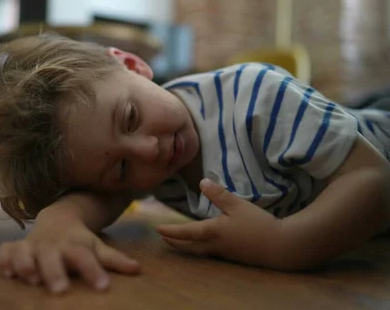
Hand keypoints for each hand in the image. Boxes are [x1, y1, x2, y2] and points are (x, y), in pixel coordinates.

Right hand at [0, 225, 140, 293]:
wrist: (56, 219)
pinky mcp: (16, 247)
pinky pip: (4, 251)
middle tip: (60, 290)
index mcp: (73, 245)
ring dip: (26, 264)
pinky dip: (3, 259)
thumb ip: (113, 259)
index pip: (84, 256)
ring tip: (31, 279)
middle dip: (54, 272)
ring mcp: (32, 245)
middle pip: (52, 256)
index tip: (103, 287)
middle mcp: (51, 245)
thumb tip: (137, 269)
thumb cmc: (78, 241)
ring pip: (25, 251)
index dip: (93, 271)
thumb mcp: (96, 247)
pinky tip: (6, 273)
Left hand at [156, 179, 282, 266]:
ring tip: (178, 242)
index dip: (170, 231)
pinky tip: (203, 245)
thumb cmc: (259, 225)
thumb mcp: (238, 205)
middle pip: (188, 246)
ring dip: (186, 246)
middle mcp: (214, 245)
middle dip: (174, 242)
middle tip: (163, 238)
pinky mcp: (234, 257)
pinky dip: (200, 249)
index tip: (157, 230)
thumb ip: (219, 194)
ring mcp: (224, 253)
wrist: (281, 247)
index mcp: (212, 232)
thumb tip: (202, 181)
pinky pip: (210, 254)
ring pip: (198, 251)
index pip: (185, 232)